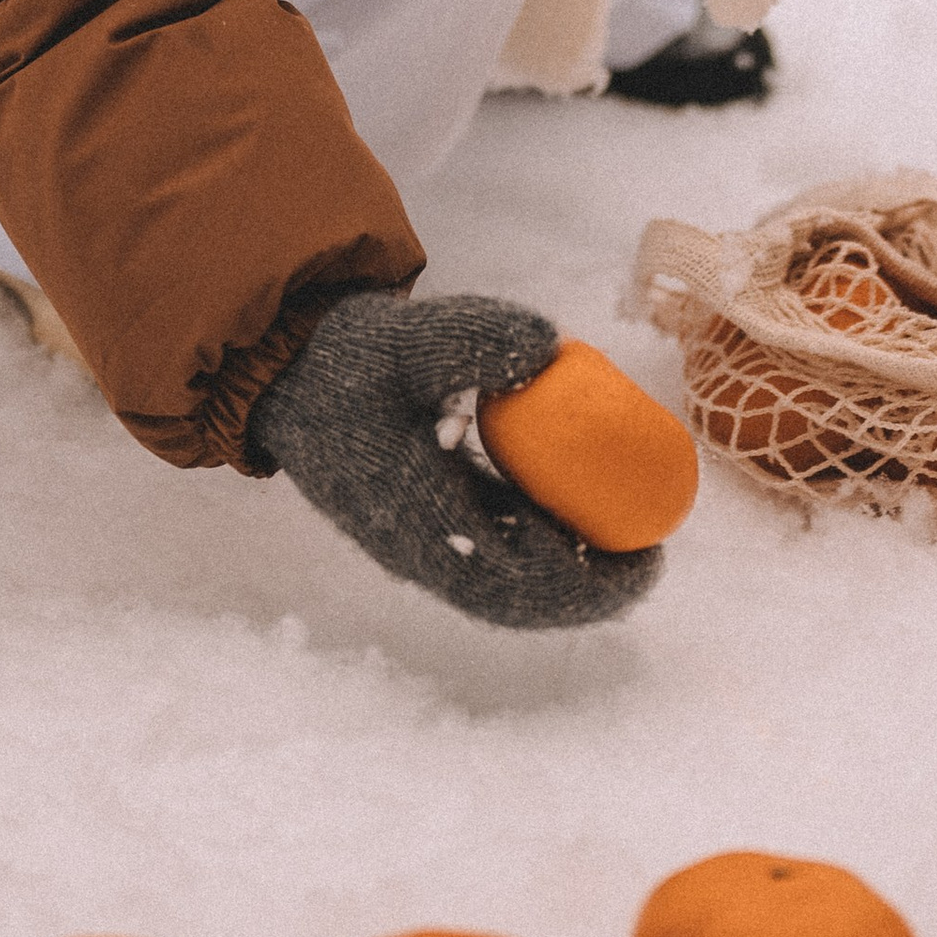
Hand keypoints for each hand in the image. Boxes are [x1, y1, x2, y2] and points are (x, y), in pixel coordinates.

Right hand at [247, 291, 664, 629]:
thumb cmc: (344, 357)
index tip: (646, 553)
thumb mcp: (406, 337)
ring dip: (567, 577)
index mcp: (415, 522)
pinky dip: (540, 551)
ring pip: (504, 588)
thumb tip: (551, 347)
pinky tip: (578, 518)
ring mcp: (415, 546)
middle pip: (517, 599)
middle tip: (651, 554)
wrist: (285, 373)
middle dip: (589, 592)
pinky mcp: (419, 529)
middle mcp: (416, 550)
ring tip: (628, 543)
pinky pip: (489, 561)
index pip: (516, 579)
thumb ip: (473, 337)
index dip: (586, 581)